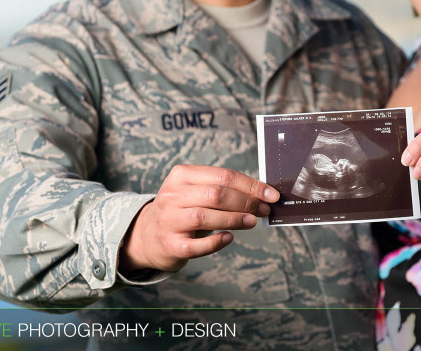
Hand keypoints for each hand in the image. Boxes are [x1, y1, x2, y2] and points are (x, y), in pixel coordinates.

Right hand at [120, 165, 279, 272]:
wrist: (148, 235)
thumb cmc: (183, 209)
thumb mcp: (195, 190)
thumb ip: (222, 189)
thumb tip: (262, 194)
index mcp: (181, 175)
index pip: (223, 176)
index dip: (251, 185)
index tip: (271, 195)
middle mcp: (172, 195)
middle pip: (216, 195)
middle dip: (246, 202)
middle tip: (264, 209)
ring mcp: (169, 220)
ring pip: (206, 217)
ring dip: (235, 219)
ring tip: (252, 221)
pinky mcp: (170, 244)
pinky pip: (197, 245)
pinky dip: (216, 242)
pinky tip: (229, 238)